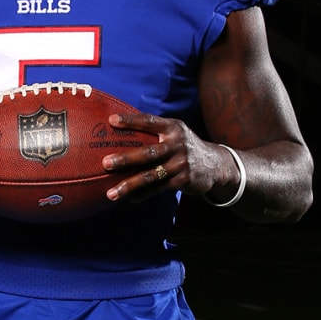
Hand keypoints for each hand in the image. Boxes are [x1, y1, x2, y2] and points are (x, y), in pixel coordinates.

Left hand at [100, 112, 233, 202]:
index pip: (149, 121)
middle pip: (148, 152)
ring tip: (111, 193)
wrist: (215, 164)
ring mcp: (180, 164)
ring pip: (150, 176)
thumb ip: (154, 130)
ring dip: (129, 185)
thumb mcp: (175, 132)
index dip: (130, 120)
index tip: (111, 120)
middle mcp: (177, 144)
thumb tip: (119, 127)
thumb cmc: (183, 146)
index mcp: (172, 128)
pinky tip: (129, 199)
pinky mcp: (183, 180)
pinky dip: (142, 194)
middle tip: (105, 163)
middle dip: (125, 158)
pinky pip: (158, 188)